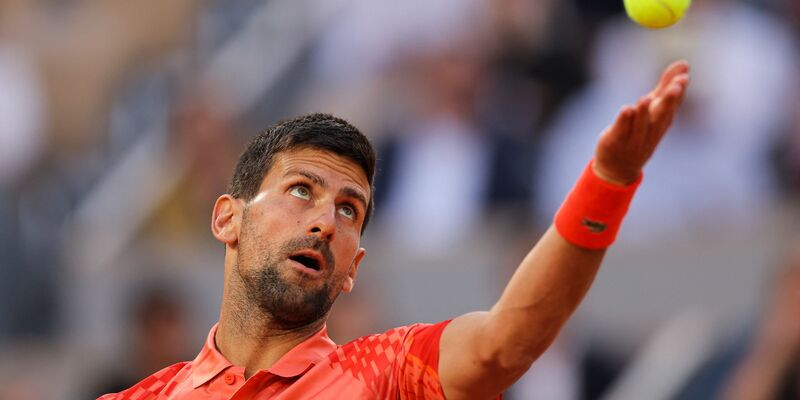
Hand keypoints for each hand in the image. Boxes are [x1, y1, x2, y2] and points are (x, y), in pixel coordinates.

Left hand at [593, 61, 690, 184]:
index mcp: (662, 122)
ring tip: (645, 98)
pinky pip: (621, 131)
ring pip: (640, 125)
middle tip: (676, 86)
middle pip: (660, 116)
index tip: (684, 77)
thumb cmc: (639, 132)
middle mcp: (650, 131)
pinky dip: (624, 121)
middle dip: (668, 102)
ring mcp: (633, 138)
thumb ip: (665, 86)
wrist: (618, 168)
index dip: (678, 94)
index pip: (672, 107)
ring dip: (644, 112)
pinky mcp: (615, 141)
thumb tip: (684, 64)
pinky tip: (626, 109)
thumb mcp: (653, 109)